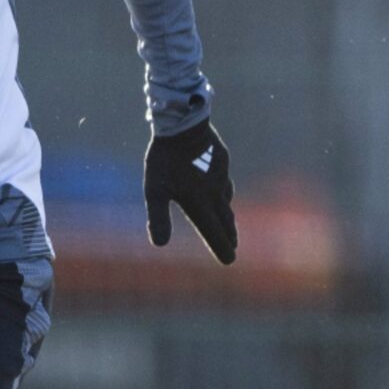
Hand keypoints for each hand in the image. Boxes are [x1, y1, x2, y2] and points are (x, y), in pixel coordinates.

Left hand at [143, 119, 236, 264]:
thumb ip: (158, 217)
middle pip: (224, 221)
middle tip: (232, 248)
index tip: (229, 261)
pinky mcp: (222, 163)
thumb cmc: (166, 160)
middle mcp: (214, 194)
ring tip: (228, 223)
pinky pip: (224, 183)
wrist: (184, 127)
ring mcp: (220, 178)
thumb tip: (159, 244)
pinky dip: (224, 193)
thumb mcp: (155, 190)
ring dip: (227, 217)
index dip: (221, 248)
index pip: (214, 233)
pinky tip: (221, 191)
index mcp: (200, 204)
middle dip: (228, 236)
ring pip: (226, 202)